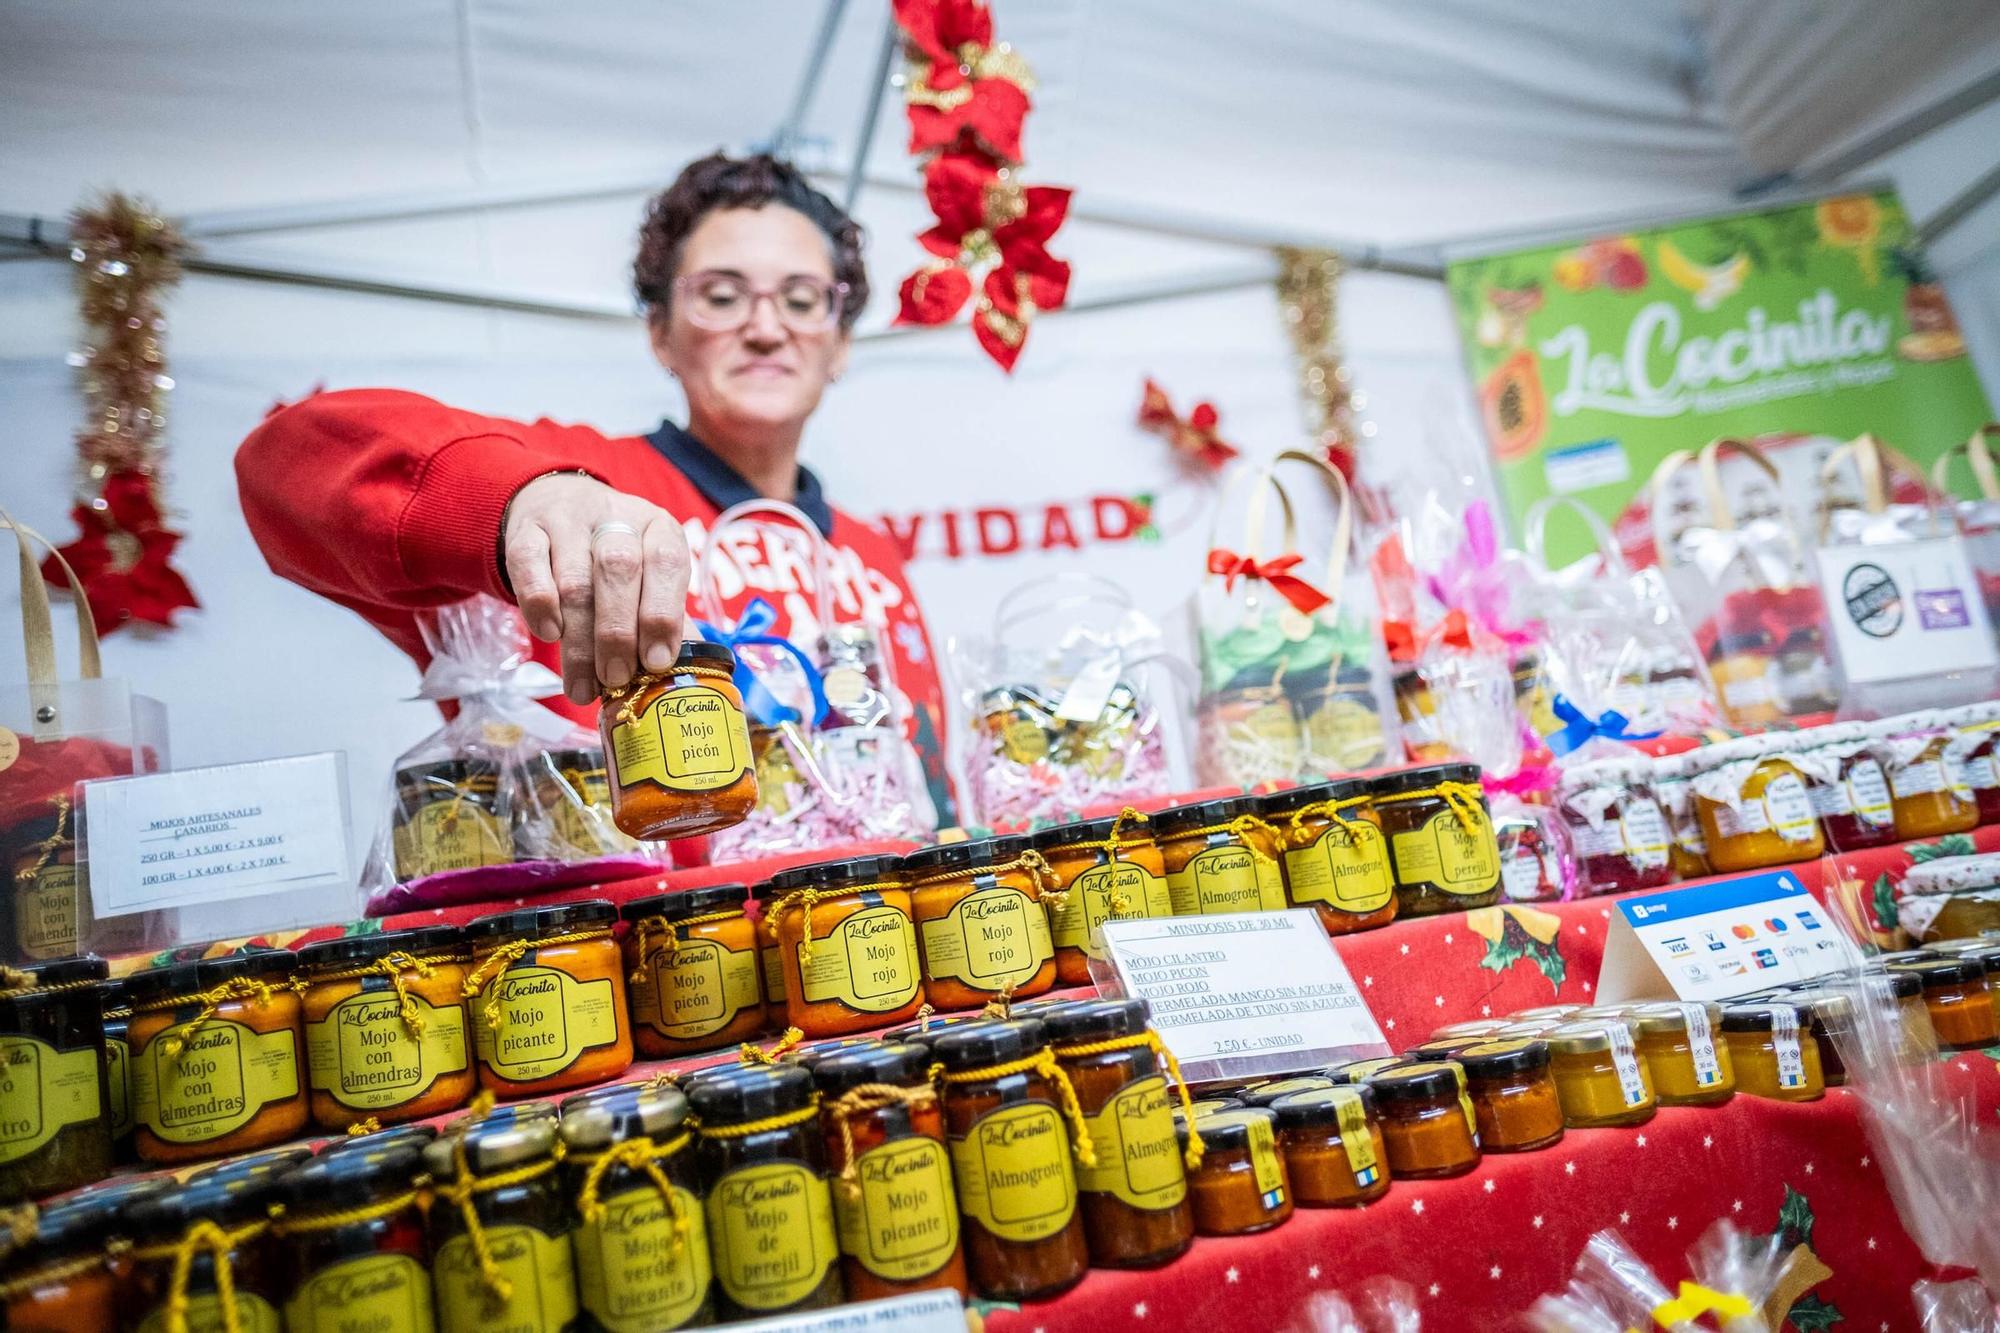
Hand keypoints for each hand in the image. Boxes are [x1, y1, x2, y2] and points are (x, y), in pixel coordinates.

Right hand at [503, 472, 690, 704]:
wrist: (557, 502)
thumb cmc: (614, 555)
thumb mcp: (649, 575)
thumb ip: (665, 617)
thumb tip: (680, 674)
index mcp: (658, 528)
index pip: (666, 562)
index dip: (662, 614)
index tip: (656, 661)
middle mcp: (616, 518)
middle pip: (619, 570)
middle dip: (617, 633)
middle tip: (615, 678)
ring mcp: (567, 520)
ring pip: (574, 581)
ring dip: (579, 641)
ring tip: (583, 683)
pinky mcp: (526, 530)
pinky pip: (528, 566)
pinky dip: (539, 605)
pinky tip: (550, 635)